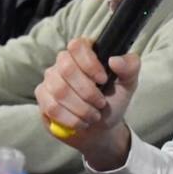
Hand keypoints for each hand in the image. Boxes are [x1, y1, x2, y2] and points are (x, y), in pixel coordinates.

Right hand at [35, 37, 138, 170]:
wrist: (100, 128)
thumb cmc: (112, 100)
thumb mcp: (128, 84)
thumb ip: (129, 67)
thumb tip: (115, 60)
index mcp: (84, 52)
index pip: (77, 46)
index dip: (89, 63)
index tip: (103, 80)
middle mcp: (64, 61)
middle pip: (66, 69)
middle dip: (87, 92)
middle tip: (101, 104)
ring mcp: (50, 78)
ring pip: (59, 90)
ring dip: (81, 108)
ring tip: (93, 115)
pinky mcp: (42, 96)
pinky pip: (51, 107)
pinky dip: (70, 119)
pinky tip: (80, 122)